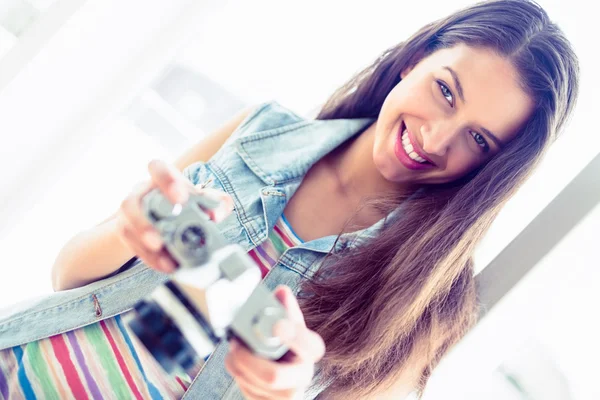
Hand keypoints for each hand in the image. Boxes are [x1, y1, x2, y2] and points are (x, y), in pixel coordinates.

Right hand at [115, 159, 232, 272]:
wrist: (163, 218)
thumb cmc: (186, 204)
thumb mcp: (204, 200)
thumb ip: (217, 202)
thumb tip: (216, 213)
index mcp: (162, 179)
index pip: (157, 168)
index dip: (166, 181)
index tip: (181, 198)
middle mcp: (141, 194)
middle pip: (131, 202)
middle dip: (143, 222)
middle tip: (160, 238)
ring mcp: (131, 214)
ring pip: (126, 226)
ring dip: (143, 243)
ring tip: (160, 251)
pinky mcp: (127, 233)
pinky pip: (133, 245)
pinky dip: (150, 257)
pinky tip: (166, 264)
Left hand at [225, 285, 325, 399]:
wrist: (286, 376)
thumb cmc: (286, 346)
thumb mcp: (289, 325)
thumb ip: (285, 309)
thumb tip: (282, 292)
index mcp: (310, 352)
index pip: (310, 347)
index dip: (295, 337)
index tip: (278, 325)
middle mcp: (302, 377)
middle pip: (273, 376)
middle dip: (247, 360)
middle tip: (236, 345)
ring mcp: (285, 395)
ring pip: (254, 384)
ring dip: (237, 365)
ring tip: (235, 350)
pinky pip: (247, 391)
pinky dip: (238, 374)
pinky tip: (238, 363)